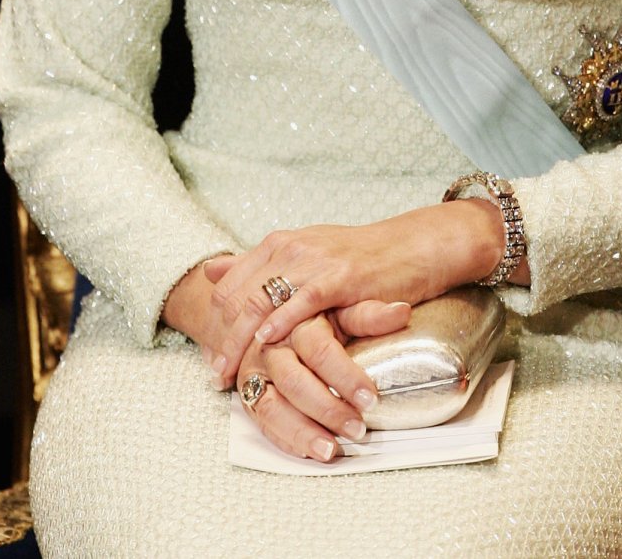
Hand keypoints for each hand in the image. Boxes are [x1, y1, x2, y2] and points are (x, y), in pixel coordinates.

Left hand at [201, 199, 505, 385]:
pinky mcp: (338, 276)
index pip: (228, 285)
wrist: (413, 247)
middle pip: (236, 296)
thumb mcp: (305, 257)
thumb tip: (209, 270)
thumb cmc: (361, 259)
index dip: (213, 323)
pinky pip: (301, 301)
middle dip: (221, 340)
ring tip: (229, 376)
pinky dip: (280, 322)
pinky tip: (267, 342)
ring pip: (259, 301)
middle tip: (213, 377)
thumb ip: (258, 264)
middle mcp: (288, 248)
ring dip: (239, 342)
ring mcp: (313, 260)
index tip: (210, 359)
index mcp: (277, 244)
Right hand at [233, 304, 407, 463]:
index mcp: (296, 321)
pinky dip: (285, 439)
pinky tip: (309, 451)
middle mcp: (272, 347)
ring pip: (273, 406)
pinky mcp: (249, 395)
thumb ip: (369, 313)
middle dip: (326, 409)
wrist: (274, 313)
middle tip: (357, 428)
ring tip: (331, 450)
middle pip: (294, 381)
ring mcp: (256, 373)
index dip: (345, 375)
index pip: (319, 349)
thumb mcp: (343, 306)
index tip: (370, 398)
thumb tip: (402, 311)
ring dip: (302, 432)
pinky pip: (263, 422)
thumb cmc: (318, 312)